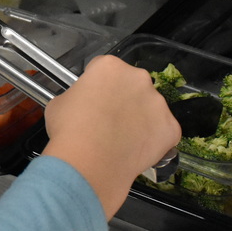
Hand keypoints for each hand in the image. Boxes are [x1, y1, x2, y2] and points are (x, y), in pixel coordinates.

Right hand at [42, 55, 180, 219]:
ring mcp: (159, 103)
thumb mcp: (60, 102)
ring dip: (139, 118)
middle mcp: (139, 79)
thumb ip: (79, 96)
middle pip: (132, 86)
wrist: (88, 164)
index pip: (105, 70)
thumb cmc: (68, 129)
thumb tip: (85, 104)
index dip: (97, 86)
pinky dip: (152, 139)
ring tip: (121, 140)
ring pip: (150, 108)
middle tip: (108, 120)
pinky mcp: (171, 128)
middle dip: (123, 99)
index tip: (92, 101)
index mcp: (110, 67)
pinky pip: (163, 131)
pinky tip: (135, 150)